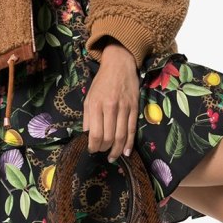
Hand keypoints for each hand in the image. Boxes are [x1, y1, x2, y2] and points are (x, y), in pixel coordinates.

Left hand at [82, 40, 139, 161]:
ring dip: (117, 150)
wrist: (120, 65)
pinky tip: (127, 152)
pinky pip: (132, 129)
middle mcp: (110, 107)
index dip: (93, 146)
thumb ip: (88, 117)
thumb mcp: (89, 98)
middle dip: (104, 149)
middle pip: (109, 137)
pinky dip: (130, 143)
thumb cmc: (102, 82)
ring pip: (121, 136)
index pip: (95, 133)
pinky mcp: (135, 108)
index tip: (92, 150)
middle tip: (102, 153)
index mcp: (96, 105)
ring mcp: (124, 108)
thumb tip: (87, 137)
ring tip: (113, 157)